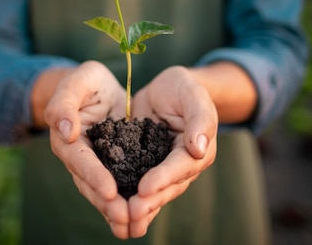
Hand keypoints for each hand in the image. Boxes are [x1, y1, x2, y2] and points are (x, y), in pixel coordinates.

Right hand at [43, 61, 130, 238]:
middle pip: (90, 184)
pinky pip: (120, 188)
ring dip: (117, 211)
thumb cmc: (86, 81)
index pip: (80, 160)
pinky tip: (142, 219)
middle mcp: (80, 158)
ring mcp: (96, 166)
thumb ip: (65, 102)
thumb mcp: (78, 81)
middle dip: (107, 203)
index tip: (109, 191)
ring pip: (104, 193)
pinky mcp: (114, 168)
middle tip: (126, 218)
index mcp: (67, 139)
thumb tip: (66, 130)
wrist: (99, 89)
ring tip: (134, 226)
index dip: (93, 176)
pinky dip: (128, 203)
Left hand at [128, 66, 217, 237]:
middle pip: (167, 187)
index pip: (180, 166)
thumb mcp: (193, 94)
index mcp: (198, 149)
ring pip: (153, 192)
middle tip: (130, 213)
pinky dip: (127, 199)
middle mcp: (182, 165)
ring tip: (121, 222)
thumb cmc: (183, 88)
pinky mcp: (145, 167)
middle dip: (149, 201)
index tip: (144, 190)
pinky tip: (112, 213)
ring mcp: (163, 169)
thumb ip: (199, 118)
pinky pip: (137, 184)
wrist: (167, 89)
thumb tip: (199, 148)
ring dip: (139, 208)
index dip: (163, 179)